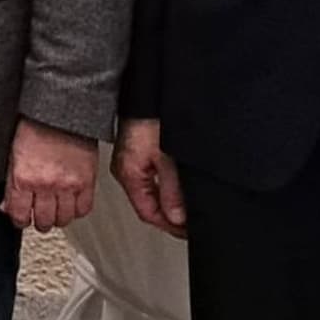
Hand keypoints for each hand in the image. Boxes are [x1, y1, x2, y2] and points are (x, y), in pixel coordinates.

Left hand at [2, 119, 98, 232]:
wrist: (60, 113)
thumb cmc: (35, 129)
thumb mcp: (13, 157)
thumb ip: (11, 186)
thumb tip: (7, 208)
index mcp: (23, 178)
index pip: (19, 216)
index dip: (20, 220)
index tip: (22, 217)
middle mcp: (46, 185)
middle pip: (43, 222)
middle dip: (39, 221)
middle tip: (40, 215)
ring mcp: (68, 185)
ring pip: (64, 220)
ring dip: (58, 218)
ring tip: (55, 210)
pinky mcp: (87, 181)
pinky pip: (84, 209)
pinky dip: (77, 210)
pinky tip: (71, 203)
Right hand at [114, 118, 186, 236]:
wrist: (148, 87)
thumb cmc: (152, 115)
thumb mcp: (168, 158)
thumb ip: (172, 190)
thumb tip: (177, 216)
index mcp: (129, 174)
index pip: (149, 213)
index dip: (171, 226)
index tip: (189, 231)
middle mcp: (127, 168)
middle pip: (149, 203)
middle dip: (171, 216)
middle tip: (192, 223)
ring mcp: (132, 158)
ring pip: (152, 189)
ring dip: (171, 200)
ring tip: (190, 206)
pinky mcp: (140, 147)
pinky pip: (154, 174)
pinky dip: (169, 183)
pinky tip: (181, 182)